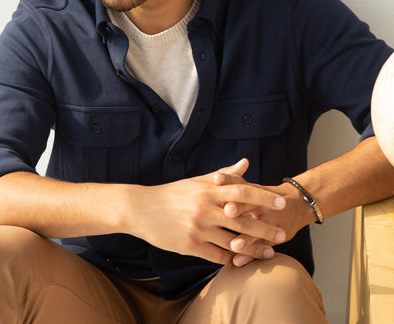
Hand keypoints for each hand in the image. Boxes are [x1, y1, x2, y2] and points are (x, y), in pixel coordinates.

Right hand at [127, 160, 285, 265]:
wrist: (141, 209)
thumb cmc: (172, 193)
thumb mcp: (197, 180)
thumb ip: (224, 174)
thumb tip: (246, 163)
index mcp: (208, 189)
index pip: (242, 191)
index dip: (264, 197)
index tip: (281, 202)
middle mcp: (205, 208)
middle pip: (242, 219)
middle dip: (265, 227)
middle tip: (283, 233)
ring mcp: (198, 228)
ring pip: (232, 242)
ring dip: (253, 248)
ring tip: (270, 252)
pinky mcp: (190, 246)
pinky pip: (217, 256)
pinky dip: (231, 259)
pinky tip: (242, 261)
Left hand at [214, 162, 310, 265]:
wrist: (298, 203)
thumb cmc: (265, 196)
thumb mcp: (253, 187)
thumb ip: (234, 183)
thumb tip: (215, 177)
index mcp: (254, 191)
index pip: (240, 182)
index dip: (229, 180)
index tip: (216, 179)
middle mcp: (263, 205)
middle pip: (249, 205)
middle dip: (238, 208)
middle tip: (227, 211)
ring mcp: (272, 221)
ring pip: (257, 231)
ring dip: (245, 238)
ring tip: (234, 245)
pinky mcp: (276, 237)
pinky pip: (262, 247)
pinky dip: (249, 255)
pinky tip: (237, 262)